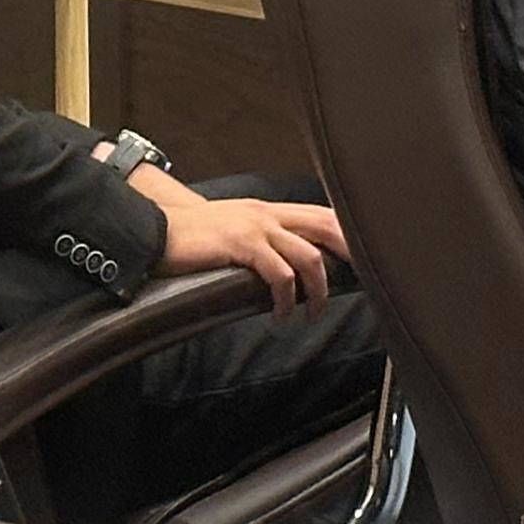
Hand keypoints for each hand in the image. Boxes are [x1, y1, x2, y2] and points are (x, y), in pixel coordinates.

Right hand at [132, 165, 345, 316]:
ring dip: (318, 290)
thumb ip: (261, 240)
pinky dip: (287, 298)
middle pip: (327, 225)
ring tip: (311, 314)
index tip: (368, 258)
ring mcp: (255, 226)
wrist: (155, 232)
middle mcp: (268, 213)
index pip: (322, 213)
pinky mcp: (241, 244)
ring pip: (309, 255)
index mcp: (269, 210)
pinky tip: (280, 314)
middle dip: (352, 253)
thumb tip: (289, 268)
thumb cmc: (193, 240)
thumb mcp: (234, 232)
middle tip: (366, 283)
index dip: (349, 233)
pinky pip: (279, 273)